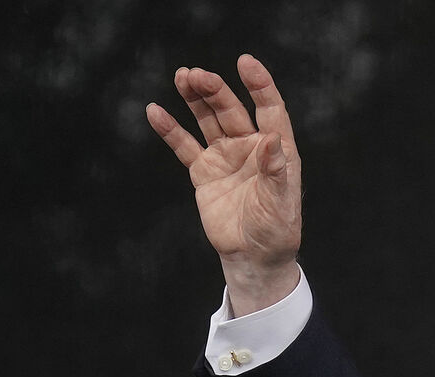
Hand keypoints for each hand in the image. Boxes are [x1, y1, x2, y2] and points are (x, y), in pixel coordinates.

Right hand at [146, 54, 301, 315]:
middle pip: (231, 110)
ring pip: (207, 120)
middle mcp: (250, 148)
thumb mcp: (279, 203)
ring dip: (195, 99)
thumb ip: (276, 172)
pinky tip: (155, 111)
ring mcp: (225, 157)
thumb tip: (271, 139)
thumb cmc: (275, 232)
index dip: (259, 85)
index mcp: (276, 151)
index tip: (245, 62)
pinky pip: (184, 146)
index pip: (269, 110)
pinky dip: (170, 129)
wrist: (252, 257)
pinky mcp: (203, 173)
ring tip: (182, 77)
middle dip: (214, 90)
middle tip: (195, 75)